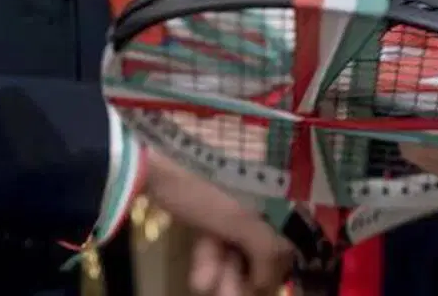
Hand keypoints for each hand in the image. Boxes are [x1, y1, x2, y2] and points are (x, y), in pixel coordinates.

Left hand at [142, 156, 294, 295]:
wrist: (142, 155)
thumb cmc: (200, 183)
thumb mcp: (240, 218)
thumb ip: (269, 249)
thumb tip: (270, 281)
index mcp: (279, 170)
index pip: (294, 223)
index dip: (281, 257)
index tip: (264, 283)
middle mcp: (263, 173)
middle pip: (264, 232)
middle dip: (246, 270)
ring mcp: (232, 182)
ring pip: (238, 233)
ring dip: (227, 268)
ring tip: (208, 289)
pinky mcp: (205, 191)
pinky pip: (218, 225)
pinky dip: (211, 251)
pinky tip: (200, 277)